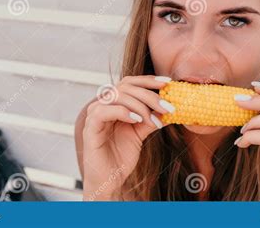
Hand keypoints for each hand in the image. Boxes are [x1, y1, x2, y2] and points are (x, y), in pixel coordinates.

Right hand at [82, 75, 173, 199]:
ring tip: (153, 119)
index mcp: (114, 103)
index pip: (130, 82)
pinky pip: (104, 111)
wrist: (109, 180)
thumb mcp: (141, 132)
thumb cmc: (121, 156)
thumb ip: (151, 118)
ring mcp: (95, 114)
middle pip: (126, 87)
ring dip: (140, 106)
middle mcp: (103, 105)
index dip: (148, 80)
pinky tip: (137, 120)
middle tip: (167, 107)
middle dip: (149, 95)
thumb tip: (169, 107)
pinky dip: (123, 112)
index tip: (167, 83)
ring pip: (117, 96)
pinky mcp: (90, 127)